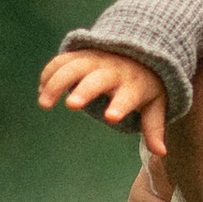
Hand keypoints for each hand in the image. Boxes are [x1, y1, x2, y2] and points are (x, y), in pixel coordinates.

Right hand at [39, 46, 170, 165]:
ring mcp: (95, 60)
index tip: (111, 118)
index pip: (128, 96)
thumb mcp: (155, 104)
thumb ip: (154, 127)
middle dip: (85, 90)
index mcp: (133, 85)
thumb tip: (161, 152)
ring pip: (72, 67)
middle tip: (72, 105)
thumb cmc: (145, 85)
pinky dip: (50, 73)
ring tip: (44, 104)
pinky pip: (62, 61)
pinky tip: (41, 89)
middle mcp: (112, 70)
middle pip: (96, 79)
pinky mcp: (80, 55)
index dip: (120, 106)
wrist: (140, 49)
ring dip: (56, 83)